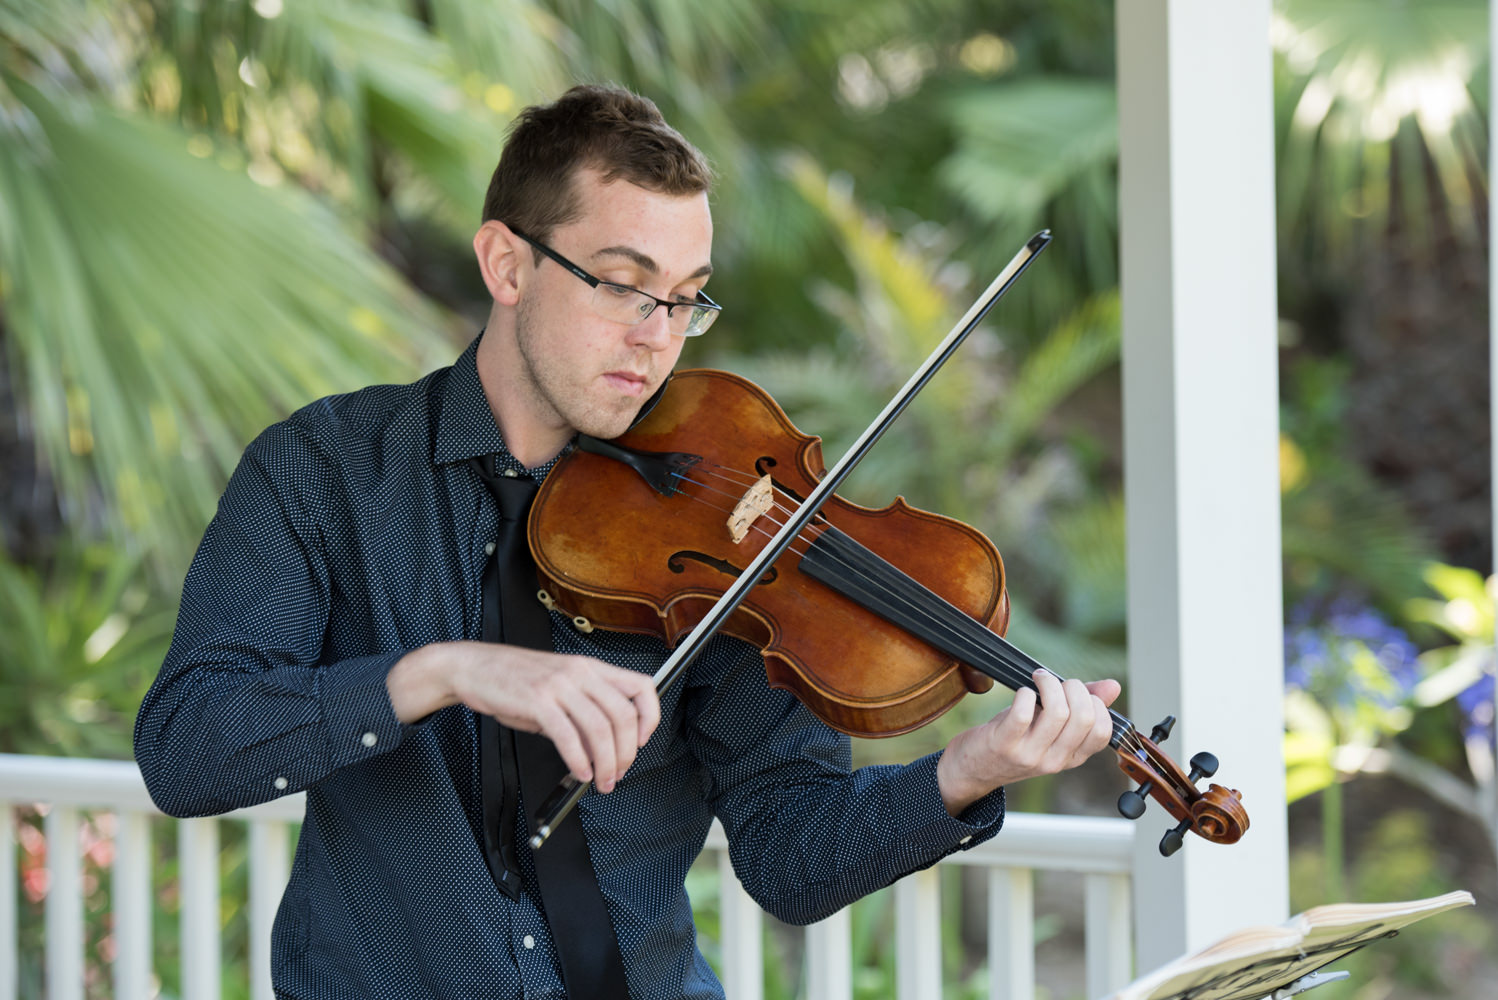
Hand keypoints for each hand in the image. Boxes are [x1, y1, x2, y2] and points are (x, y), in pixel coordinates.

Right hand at [388, 641, 660, 791]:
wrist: (474, 667)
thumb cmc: (515, 681)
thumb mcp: (558, 690)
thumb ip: (582, 714)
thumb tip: (602, 750)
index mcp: (591, 667)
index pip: (641, 686)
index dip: (650, 717)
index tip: (641, 742)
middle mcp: (580, 672)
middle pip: (623, 716)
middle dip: (626, 753)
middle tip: (617, 775)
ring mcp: (560, 685)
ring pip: (599, 729)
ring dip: (605, 763)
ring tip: (601, 782)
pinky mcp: (538, 700)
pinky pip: (568, 736)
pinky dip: (578, 760)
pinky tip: (579, 772)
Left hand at [936, 669, 1120, 816]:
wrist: (971, 769)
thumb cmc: (1012, 739)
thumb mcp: (1049, 727)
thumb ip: (1081, 707)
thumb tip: (1113, 686)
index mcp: (1071, 757)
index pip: (1103, 731)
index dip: (1096, 703)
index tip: (1077, 692)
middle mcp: (1055, 760)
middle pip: (1084, 718)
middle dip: (1074, 687)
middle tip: (1055, 681)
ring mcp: (1030, 754)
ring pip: (1058, 712)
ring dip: (1050, 684)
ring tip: (1038, 679)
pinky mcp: (1004, 744)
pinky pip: (1023, 713)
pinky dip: (1025, 693)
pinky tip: (1022, 692)